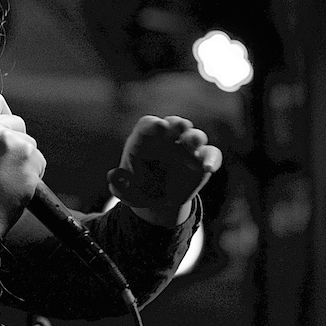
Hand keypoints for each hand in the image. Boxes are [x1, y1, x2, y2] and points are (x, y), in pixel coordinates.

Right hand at [0, 93, 46, 236]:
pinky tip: (16, 182)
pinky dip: (32, 171)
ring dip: (23, 157)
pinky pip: (38, 158)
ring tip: (5, 175)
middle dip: (14, 139)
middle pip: (16, 120)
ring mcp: (9, 141)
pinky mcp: (27, 155)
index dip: (1, 115)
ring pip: (29, 141)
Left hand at [107, 115, 222, 223]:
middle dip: (177, 124)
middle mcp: (166, 140)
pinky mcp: (201, 161)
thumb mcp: (125, 191)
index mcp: (144, 141)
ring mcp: (185, 149)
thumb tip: (113, 176)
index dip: (152, 125)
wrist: (158, 201)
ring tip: (192, 144)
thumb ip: (118, 184)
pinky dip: (211, 159)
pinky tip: (207, 168)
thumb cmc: (138, 190)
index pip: (147, 125)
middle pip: (173, 124)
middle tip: (179, 126)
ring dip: (195, 137)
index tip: (158, 126)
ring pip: (194, 136)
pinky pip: (211, 155)